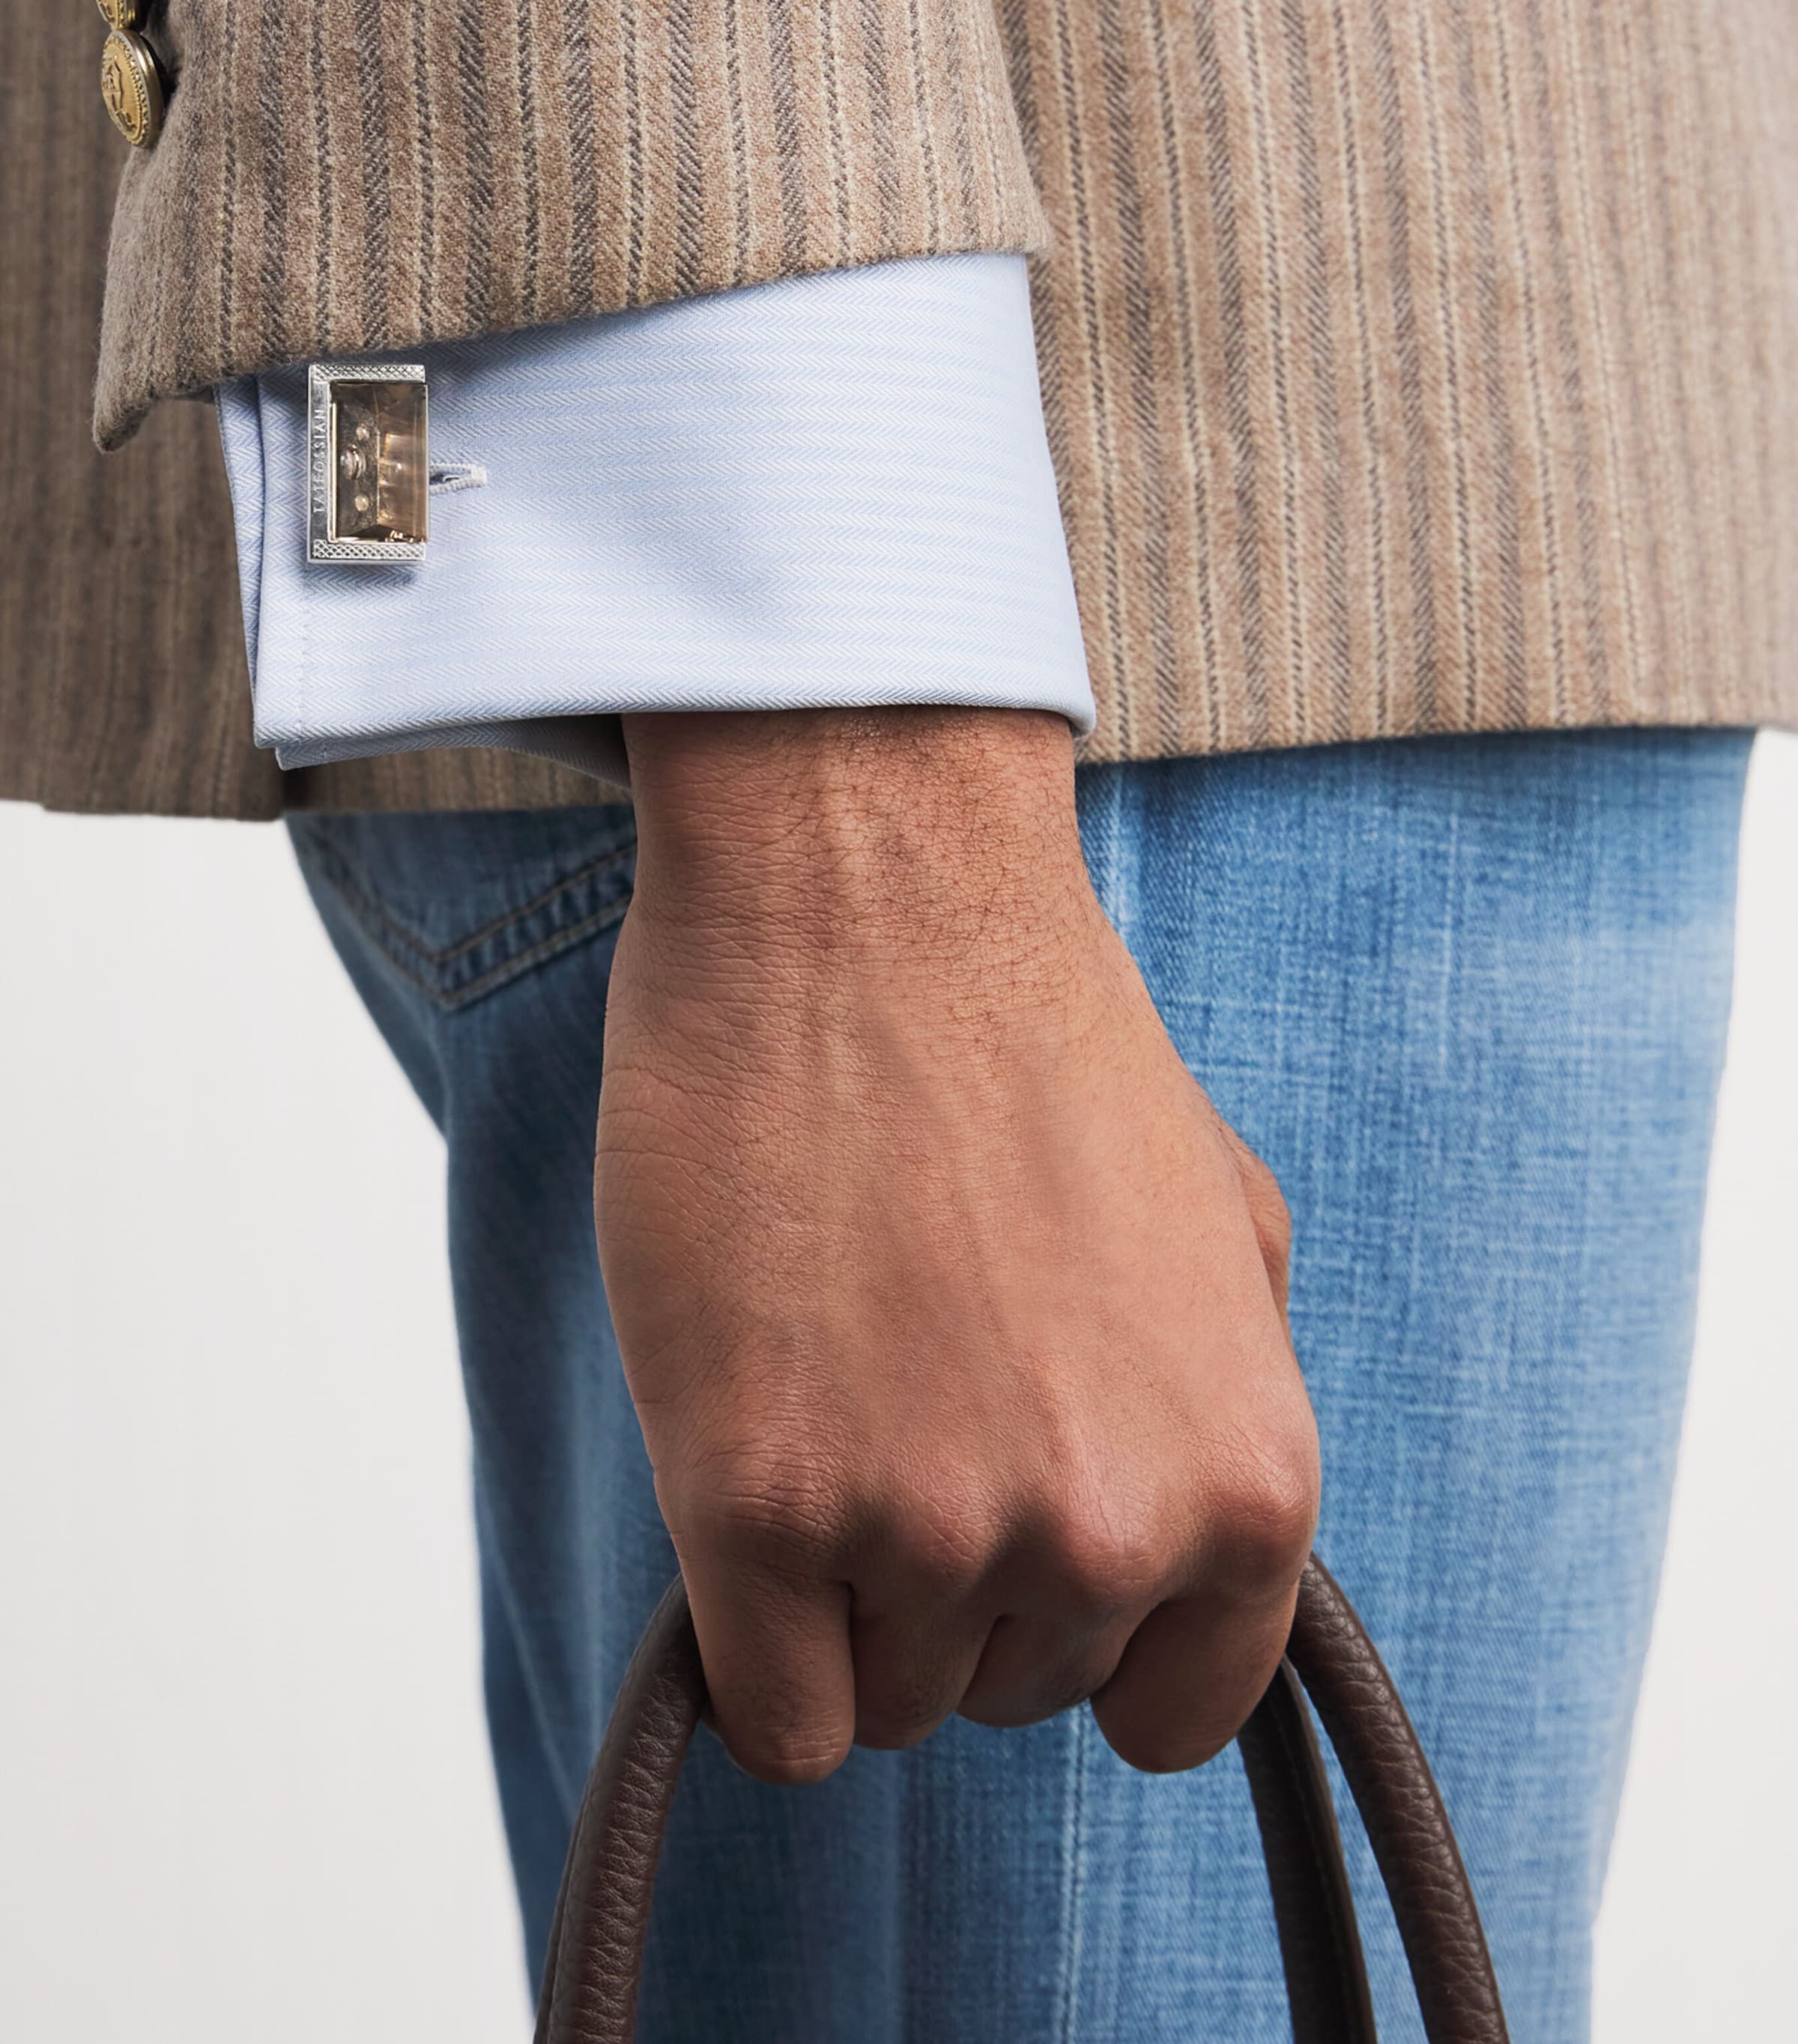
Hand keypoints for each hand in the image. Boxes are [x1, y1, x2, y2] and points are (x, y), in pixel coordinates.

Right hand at [596, 707, 1316, 1781]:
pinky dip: (754, 1647)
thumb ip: (1230, 1419)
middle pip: (1012, 1695)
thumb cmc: (1032, 1035)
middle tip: (911, 1394)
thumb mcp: (1228, 1229)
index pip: (1176, 1711)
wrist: (873, 895)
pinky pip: (771, 1719)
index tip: (1028, 1551)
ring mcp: (930, 1529)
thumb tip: (1180, 1557)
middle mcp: (1107, 1531)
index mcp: (1247, 1478)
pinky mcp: (757, 1505)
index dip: (1092, 1642)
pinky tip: (753, 1488)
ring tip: (835, 1386)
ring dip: (849, 1584)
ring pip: (884, 1701)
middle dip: (962, 1579)